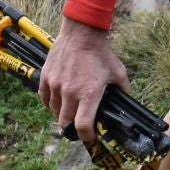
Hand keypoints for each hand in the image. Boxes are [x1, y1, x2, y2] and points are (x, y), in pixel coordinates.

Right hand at [38, 19, 129, 142]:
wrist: (81, 33)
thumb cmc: (101, 53)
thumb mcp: (119, 73)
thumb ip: (123, 92)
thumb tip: (125, 104)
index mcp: (88, 94)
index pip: (82, 126)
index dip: (86, 136)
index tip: (89, 137)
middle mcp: (69, 92)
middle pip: (65, 122)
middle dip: (72, 128)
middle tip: (78, 126)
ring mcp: (55, 84)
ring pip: (53, 111)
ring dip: (61, 115)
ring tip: (69, 111)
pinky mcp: (46, 76)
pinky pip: (43, 98)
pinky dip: (49, 103)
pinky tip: (57, 101)